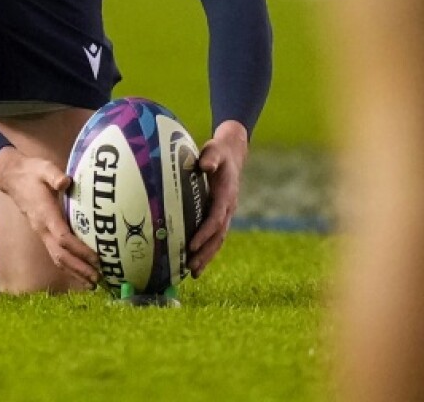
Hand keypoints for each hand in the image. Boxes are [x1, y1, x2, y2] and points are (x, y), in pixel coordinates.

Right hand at [0, 147, 100, 286]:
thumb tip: (66, 181)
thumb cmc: (31, 172)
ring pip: (57, 258)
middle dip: (79, 268)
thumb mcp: (44, 168)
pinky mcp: (43, 234)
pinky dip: (68, 265)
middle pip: (61, 255)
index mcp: (45, 214)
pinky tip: (80, 272)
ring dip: (74, 271)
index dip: (79, 250)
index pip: (63, 237)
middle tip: (98, 279)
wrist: (12, 177)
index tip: (96, 258)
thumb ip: (54, 175)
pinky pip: (55, 254)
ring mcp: (41, 233)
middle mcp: (42, 228)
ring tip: (92, 282)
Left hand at [189, 119, 248, 277]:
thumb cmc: (218, 151)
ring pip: (218, 240)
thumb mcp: (214, 150)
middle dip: (205, 253)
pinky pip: (215, 236)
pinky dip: (207, 250)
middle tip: (191, 268)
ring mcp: (226, 213)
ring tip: (193, 273)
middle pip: (218, 235)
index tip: (192, 245)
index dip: (204, 233)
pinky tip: (196, 262)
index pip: (215, 218)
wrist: (232, 153)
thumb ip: (210, 158)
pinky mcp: (221, 215)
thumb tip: (204, 165)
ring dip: (207, 257)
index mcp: (226, 194)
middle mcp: (228, 207)